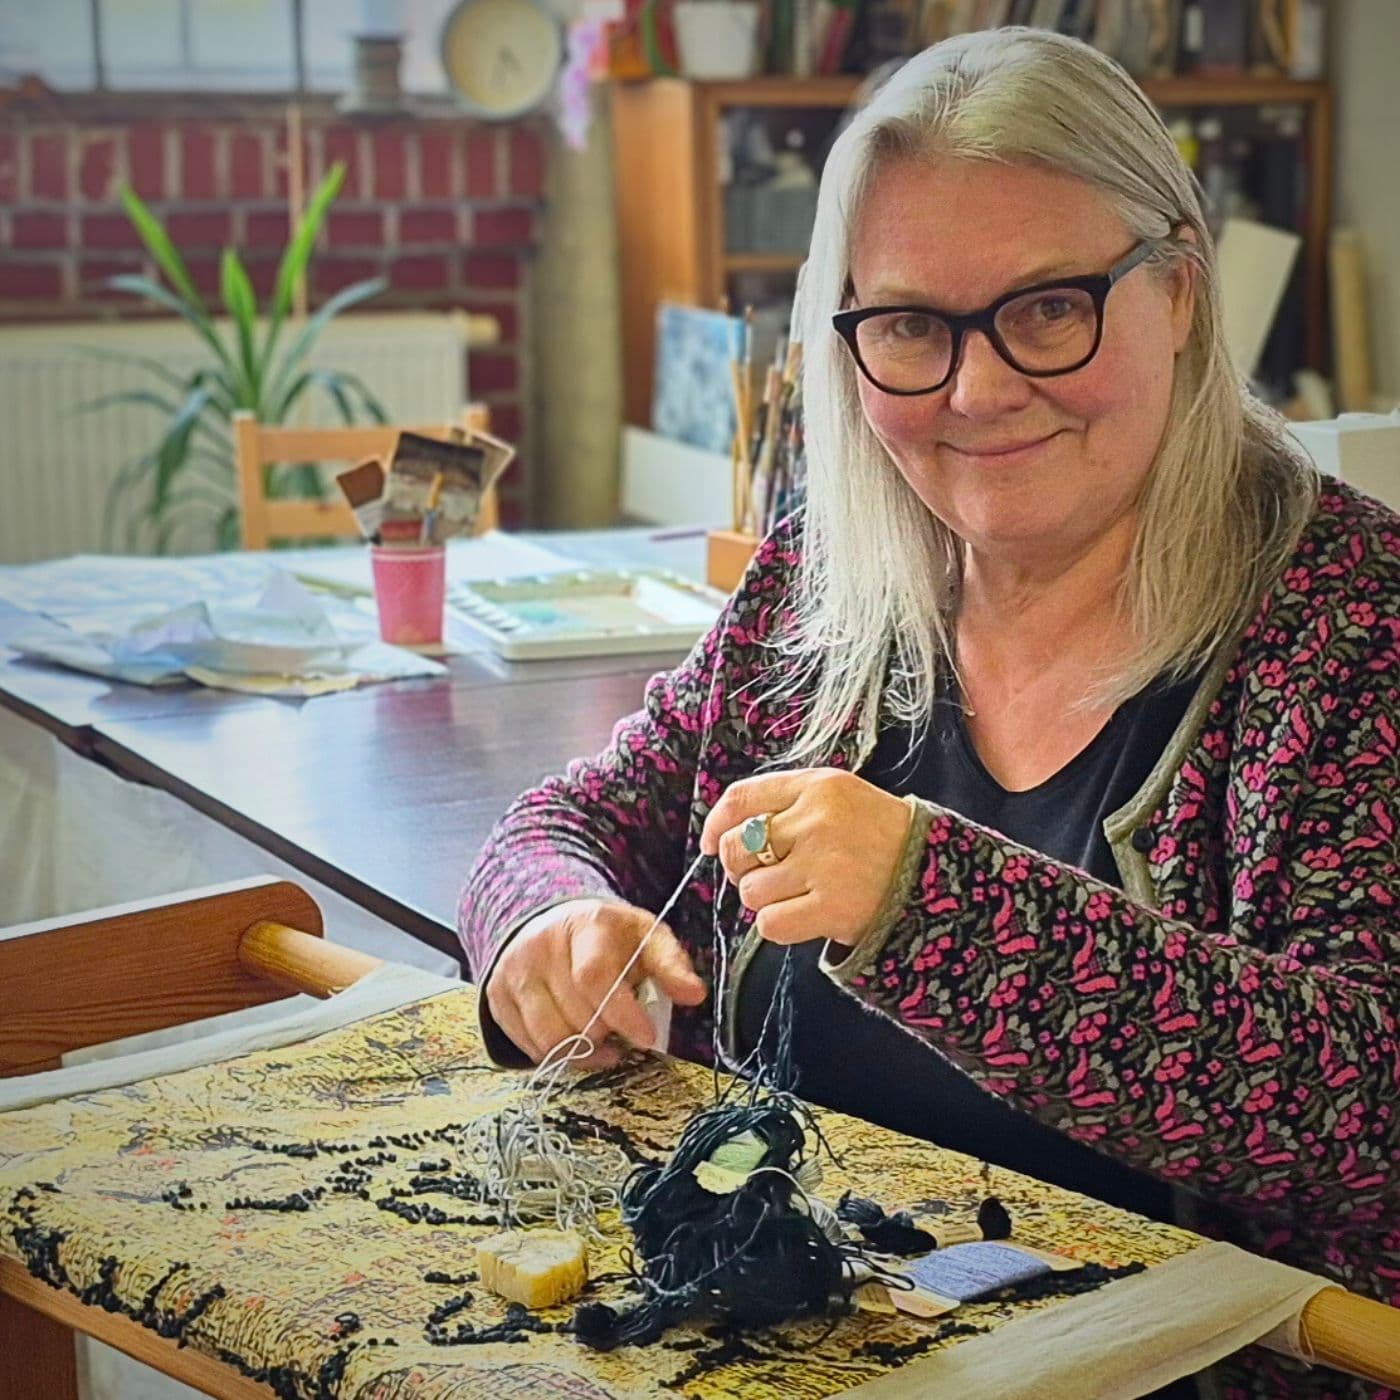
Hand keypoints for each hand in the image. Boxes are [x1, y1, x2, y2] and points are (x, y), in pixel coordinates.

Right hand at [485, 897, 707, 1066]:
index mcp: (585, 924)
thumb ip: (671, 966)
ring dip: (582, 1051)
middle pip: (575, 1015)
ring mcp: (515, 970)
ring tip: (602, 1040)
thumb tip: (694, 995)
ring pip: (548, 1037)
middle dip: (607, 1034)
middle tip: (623, 1031)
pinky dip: (556, 1054)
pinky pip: (528, 1046)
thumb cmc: (610, 939)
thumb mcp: (647, 938)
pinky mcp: (497, 995)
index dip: (622, 1015)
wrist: (554, 924)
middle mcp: (542, 944)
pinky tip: (574, 1039)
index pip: (594, 977)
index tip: (647, 1038)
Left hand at [700, 768, 913, 946]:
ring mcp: (823, 866)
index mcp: (817, 787)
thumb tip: (721, 832)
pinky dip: (779, 925)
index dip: (715, 824)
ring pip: (750, 890)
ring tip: (800, 893)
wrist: (934, 873)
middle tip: (768, 875)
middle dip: (740, 867)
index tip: (710, 843)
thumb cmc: (879, 835)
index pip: (740, 799)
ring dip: (766, 899)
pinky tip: (805, 915)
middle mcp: (816, 822)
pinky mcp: (830, 908)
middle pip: (736, 848)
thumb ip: (786, 804)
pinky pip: (769, 923)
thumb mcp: (839, 796)